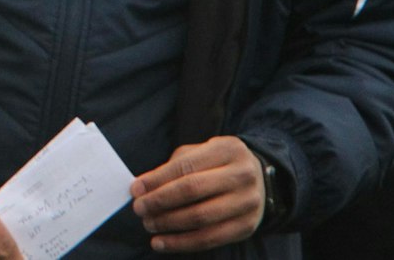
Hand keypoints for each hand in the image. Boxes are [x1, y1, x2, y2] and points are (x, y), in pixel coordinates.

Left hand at [130, 136, 264, 251]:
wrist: (259, 179)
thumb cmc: (216, 164)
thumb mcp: (198, 153)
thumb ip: (172, 167)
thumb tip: (142, 188)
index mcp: (227, 149)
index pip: (185, 166)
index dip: (156, 180)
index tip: (135, 189)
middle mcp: (243, 175)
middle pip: (192, 190)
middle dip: (159, 201)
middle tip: (139, 208)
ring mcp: (248, 202)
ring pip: (201, 217)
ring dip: (168, 223)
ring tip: (148, 224)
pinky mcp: (248, 226)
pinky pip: (210, 239)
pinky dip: (181, 243)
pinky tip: (160, 242)